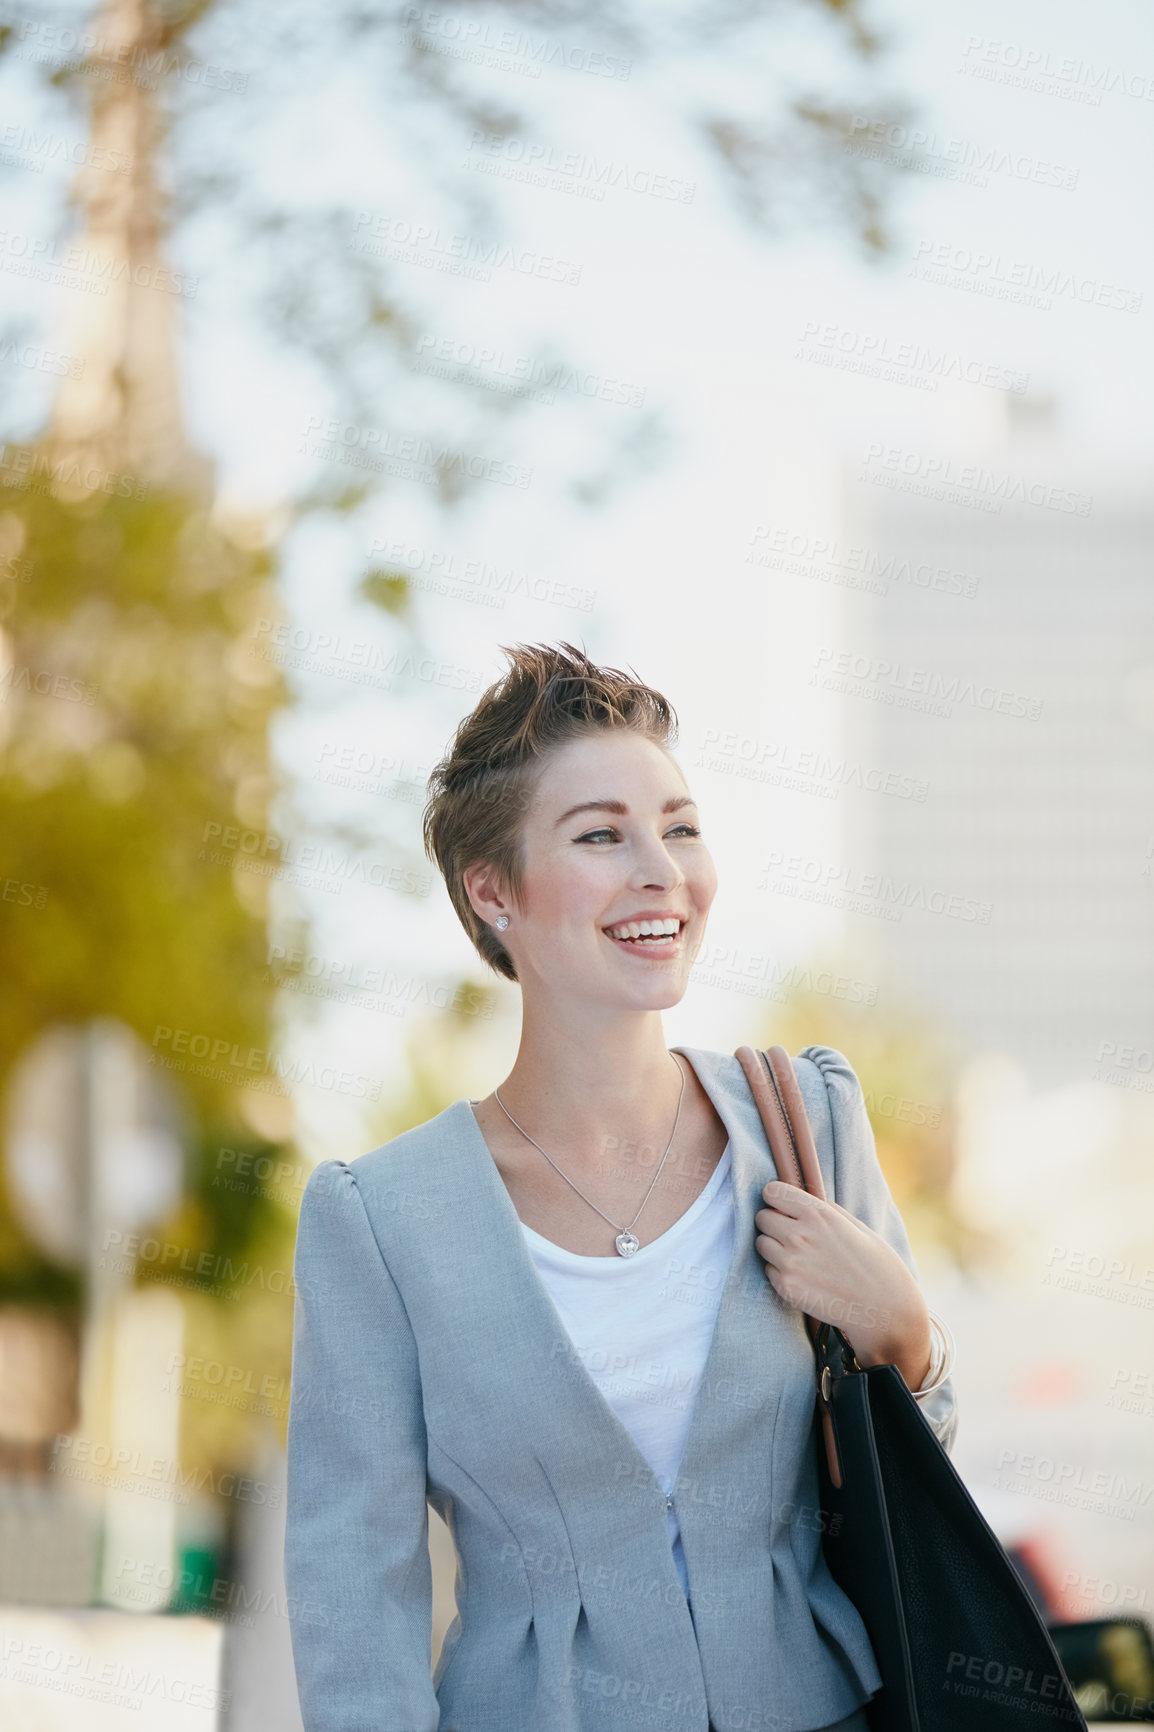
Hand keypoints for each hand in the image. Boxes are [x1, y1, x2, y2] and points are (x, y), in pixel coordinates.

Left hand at [754, 1181, 931, 1390]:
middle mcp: (800, 1234)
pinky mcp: (787, 1287)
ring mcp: (791, 1262)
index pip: (772, 1192)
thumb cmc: (877, 1265)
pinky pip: (768, 1270)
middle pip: (762, 1217)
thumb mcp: (855, 1226)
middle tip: (792, 1235)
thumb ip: (824, 1210)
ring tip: (799, 1257)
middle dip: (774, 1223)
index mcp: (818, 1213)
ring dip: (774, 1247)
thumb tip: (802, 1199)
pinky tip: (803, 1277)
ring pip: (761, 1243)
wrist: (885, 1310)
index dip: (776, 1199)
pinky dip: (780, 1272)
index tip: (784, 1208)